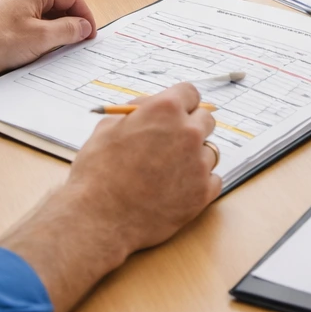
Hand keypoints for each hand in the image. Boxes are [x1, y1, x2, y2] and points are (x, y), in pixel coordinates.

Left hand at [0, 0, 95, 103]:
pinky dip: (44, 37)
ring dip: (58, 33)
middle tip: (79, 45)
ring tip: (60, 51)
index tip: (90, 35)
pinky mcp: (10, 20)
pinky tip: (43, 52)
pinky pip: (36, 25)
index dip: (85, 16)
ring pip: (49, 17)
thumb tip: (84, 27)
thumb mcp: (40, 38)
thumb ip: (68, 30)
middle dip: (72, 25)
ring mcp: (17, 6)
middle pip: (61, 6)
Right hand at [0, 83, 219, 311]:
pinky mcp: (203, 192)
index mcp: (165, 110)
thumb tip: (148, 109)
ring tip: (167, 171)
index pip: (190, 93)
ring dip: (194, 157)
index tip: (176, 112)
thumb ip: (135, 113)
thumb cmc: (98, 173)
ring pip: (209, 151)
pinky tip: (176, 188)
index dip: (180, 103)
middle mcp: (188, 132)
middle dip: (190, 127)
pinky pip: (212, 179)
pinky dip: (198, 182)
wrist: (99, 218)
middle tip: (171, 142)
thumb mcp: (107, 128)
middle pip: (206, 120)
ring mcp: (198, 163)